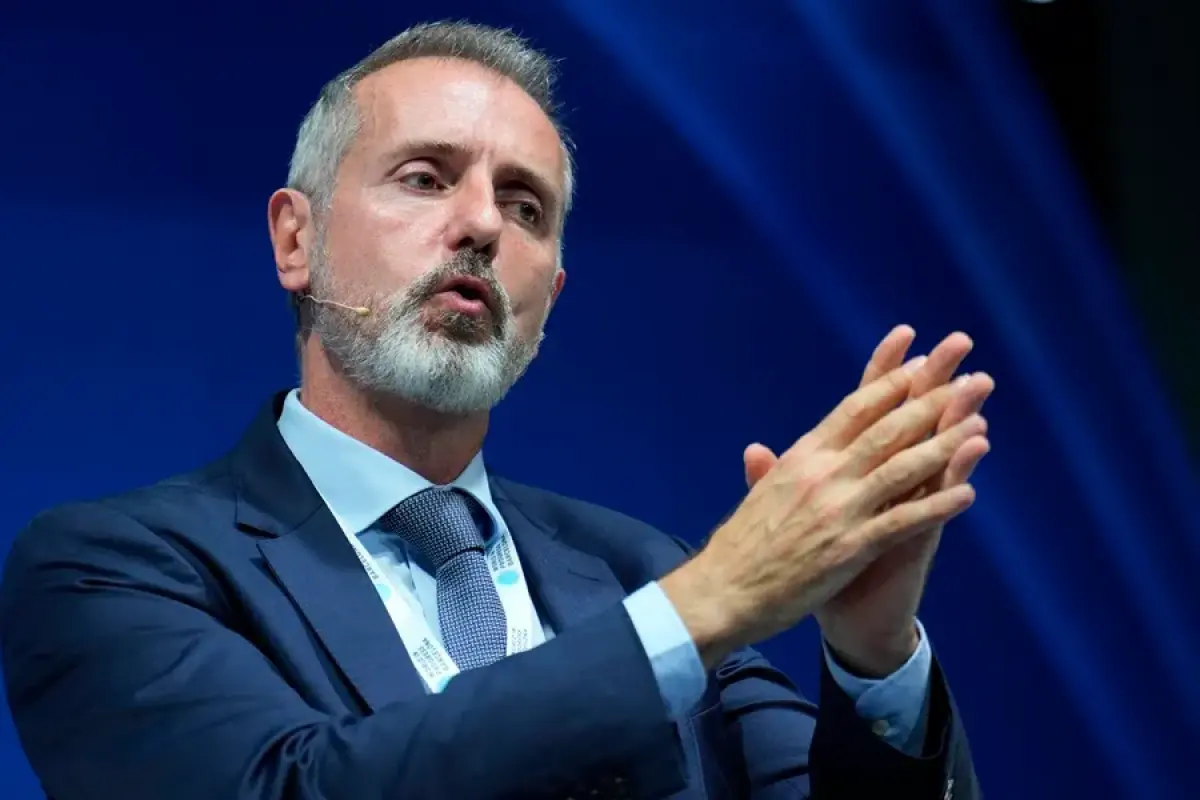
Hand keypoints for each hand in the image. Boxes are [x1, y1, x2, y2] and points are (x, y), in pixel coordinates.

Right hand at [659, 354, 984, 668]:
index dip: (890, 383)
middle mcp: (822, 474)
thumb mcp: (755, 498)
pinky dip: (937, 506)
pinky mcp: (850, 547)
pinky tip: (968, 493)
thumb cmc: (738, 548)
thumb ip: (767, 471)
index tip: (919, 360)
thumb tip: (758, 451)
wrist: (722, 591)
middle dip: (932, 401)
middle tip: (968, 379)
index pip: (853, 409)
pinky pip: (903, 520)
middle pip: (887, 428)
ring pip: (903, 468)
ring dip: (946, 445)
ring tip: (981, 426)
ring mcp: (838, 509)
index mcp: (801, 458)